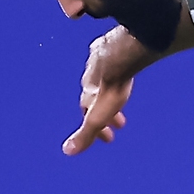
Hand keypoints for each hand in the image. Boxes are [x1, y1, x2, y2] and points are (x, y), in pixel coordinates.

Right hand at [64, 31, 143, 154]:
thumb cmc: (114, 83)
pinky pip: (111, 56)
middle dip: (105, 109)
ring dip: (110, 89)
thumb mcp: (100, 114)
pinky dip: (116, 67)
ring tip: (123, 98)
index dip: (98, 128)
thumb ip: (87, 132)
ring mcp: (100, 57)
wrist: (125, 52)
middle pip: (95, 95)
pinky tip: (125, 67)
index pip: (88, 113)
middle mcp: (90, 74)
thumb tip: (68, 150)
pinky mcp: (112, 42)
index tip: (109, 138)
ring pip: (102, 77)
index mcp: (88, 92)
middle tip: (120, 122)